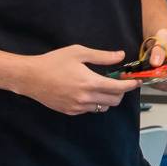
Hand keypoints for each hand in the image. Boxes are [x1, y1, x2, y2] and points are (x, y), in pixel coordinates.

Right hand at [18, 45, 132, 114]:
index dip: (130, 85)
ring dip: (107, 98)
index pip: (118, 89)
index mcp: (89, 82)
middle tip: (118, 82)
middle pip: (114, 101)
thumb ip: (102, 56)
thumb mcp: (78, 53)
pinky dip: (94, 102)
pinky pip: (89, 110)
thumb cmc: (53, 62)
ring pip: (103, 107)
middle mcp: (85, 98)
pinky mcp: (70, 111)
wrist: (30, 77)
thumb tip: (120, 56)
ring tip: (101, 86)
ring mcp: (77, 107)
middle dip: (120, 92)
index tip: (136, 81)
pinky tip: (87, 91)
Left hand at [141, 33, 166, 88]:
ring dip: (159, 84)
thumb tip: (156, 63)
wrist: (162, 41)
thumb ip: (159, 49)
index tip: (158, 73)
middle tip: (150, 75)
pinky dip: (159, 86)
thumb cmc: (165, 37)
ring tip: (150, 76)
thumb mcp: (162, 37)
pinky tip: (152, 79)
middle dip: (163, 79)